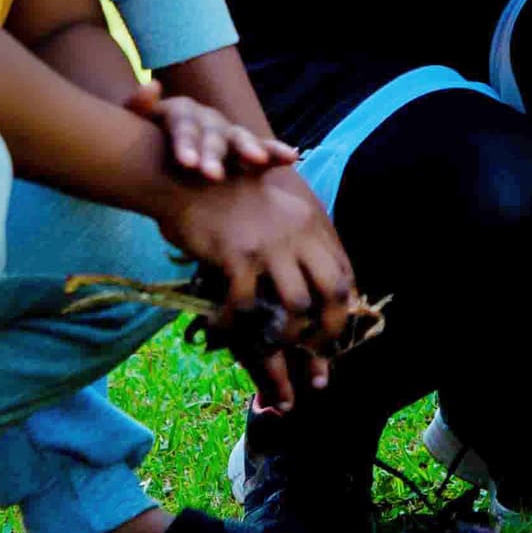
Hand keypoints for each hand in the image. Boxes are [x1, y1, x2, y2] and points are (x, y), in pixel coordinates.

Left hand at [125, 82, 295, 182]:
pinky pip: (262, 149)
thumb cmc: (143, 137)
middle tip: (212, 175)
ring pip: (239, 139)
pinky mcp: (242, 148)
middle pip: (212, 136)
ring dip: (250, 148)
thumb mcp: (135, 120)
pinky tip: (291, 157)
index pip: (183, 126)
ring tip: (258, 160)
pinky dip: (275, 152)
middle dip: (213, 155)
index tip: (186, 163)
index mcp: (181, 113)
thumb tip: (150, 87)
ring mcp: (227, 133)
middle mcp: (207, 119)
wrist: (157, 139)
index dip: (186, 143)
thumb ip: (138, 106)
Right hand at [158, 167, 355, 410]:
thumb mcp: (273, 210)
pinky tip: (222, 329)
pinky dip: (235, 324)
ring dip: (288, 334)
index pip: (345, 271)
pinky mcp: (238, 256)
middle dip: (329, 329)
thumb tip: (307, 281)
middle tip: (314, 353)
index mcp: (310, 223)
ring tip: (272, 346)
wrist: (186, 178)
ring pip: (298, 304)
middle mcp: (298, 233)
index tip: (330, 331)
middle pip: (334, 291)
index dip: (343, 307)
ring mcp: (270, 245)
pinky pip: (246, 304)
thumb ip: (294, 238)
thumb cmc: (225, 199)